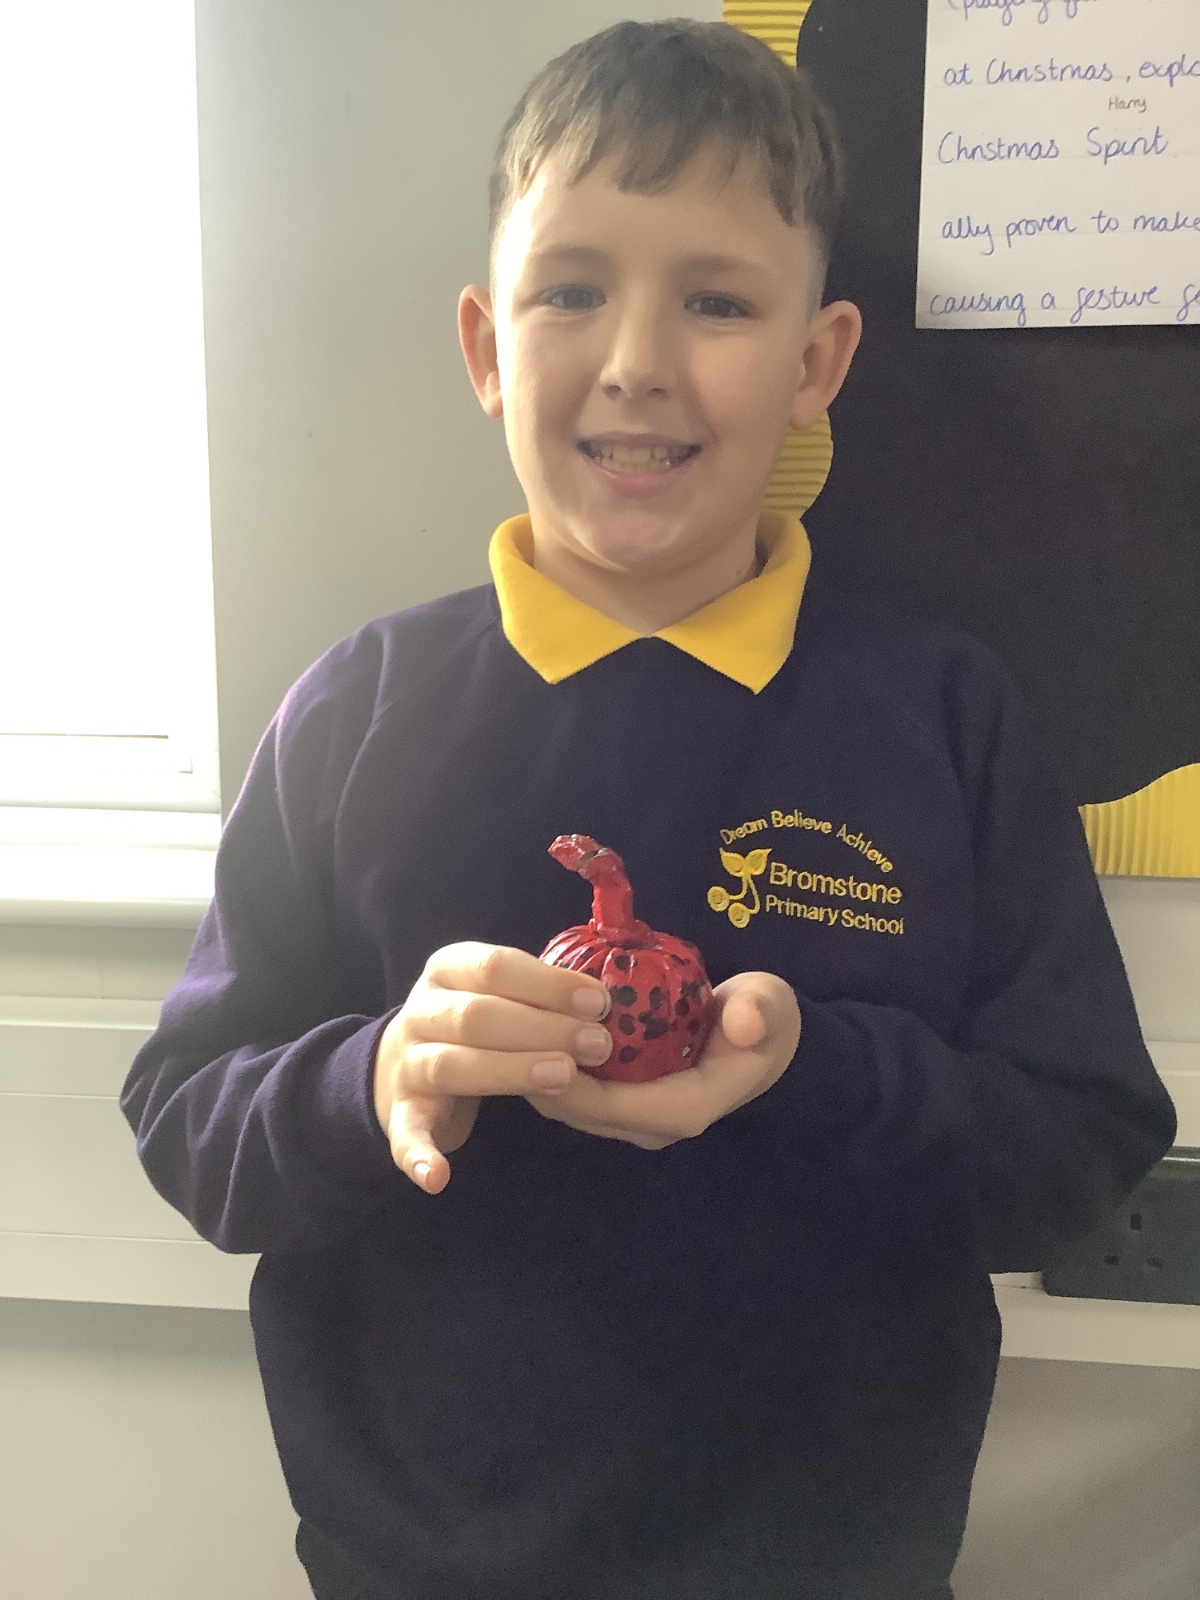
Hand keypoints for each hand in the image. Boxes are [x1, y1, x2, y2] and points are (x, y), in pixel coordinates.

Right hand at [373, 942, 612, 1192]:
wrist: (406, 1061)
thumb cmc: (478, 1020)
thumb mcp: (500, 991)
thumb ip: (541, 994)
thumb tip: (606, 1000)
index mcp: (448, 970)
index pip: (495, 967)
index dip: (548, 984)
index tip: (599, 1002)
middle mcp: (420, 1012)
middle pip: (476, 1016)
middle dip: (542, 1029)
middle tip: (599, 1044)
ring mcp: (408, 1063)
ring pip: (450, 1066)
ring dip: (507, 1071)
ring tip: (565, 1078)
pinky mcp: (401, 1112)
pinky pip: (405, 1134)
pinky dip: (420, 1155)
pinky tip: (440, 1178)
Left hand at [524, 971, 800, 1150]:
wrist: (765, 1037)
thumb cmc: (762, 1019)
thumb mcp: (769, 1006)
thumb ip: (758, 1011)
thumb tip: (745, 1025)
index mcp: (685, 1108)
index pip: (610, 1106)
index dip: (565, 1083)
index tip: (529, 1048)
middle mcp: (656, 1124)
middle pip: (580, 1111)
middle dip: (538, 1079)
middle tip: (500, 1037)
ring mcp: (639, 1117)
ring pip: (574, 1107)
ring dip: (540, 1076)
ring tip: (505, 1036)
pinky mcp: (628, 1104)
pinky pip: (580, 1095)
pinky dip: (553, 1069)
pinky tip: (531, 1036)